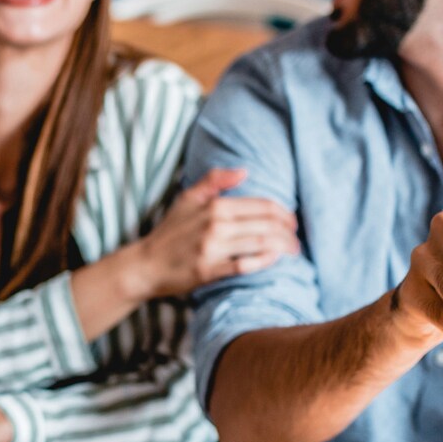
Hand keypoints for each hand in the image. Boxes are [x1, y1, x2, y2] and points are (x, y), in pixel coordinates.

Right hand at [126, 167, 299, 298]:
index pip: (262, 205)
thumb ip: (215, 180)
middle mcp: (215, 225)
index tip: (293, 221)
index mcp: (214, 205)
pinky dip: (264, 262)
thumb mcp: (188, 198)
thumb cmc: (170, 232)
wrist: (145, 264)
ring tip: (293, 251)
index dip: (284, 213)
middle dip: (289, 232)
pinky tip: (274, 260)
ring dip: (283, 247)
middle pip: (267, 225)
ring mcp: (212, 248)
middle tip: (297, 239)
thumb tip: (244, 171)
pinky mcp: (209, 270)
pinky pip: (245, 266)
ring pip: (260, 244)